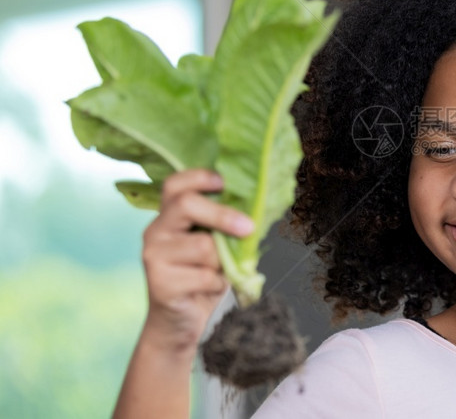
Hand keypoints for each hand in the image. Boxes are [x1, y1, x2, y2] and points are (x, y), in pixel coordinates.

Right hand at [139, 169, 253, 356]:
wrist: (179, 324)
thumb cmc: (201, 279)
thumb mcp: (214, 246)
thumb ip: (223, 227)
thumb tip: (255, 208)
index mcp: (168, 217)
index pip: (175, 184)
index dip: (199, 177)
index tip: (224, 183)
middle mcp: (155, 232)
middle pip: (186, 205)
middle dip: (223, 215)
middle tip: (249, 228)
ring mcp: (153, 257)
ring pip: (203, 245)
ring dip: (221, 262)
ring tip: (216, 272)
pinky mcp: (160, 284)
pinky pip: (205, 275)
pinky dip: (218, 283)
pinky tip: (208, 289)